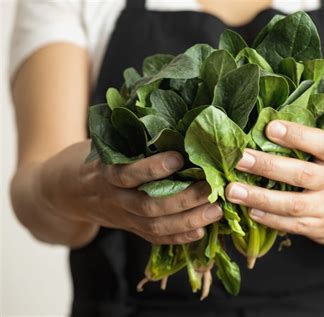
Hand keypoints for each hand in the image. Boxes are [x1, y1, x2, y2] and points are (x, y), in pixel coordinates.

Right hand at [39, 141, 222, 245]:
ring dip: (188, 220)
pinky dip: (178, 237)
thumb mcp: (101, 143)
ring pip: (155, 225)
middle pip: (149, 205)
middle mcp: (114, 198)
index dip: (152, 168)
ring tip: (216, 209)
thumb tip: (167, 107)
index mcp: (103, 173)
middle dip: (183, 198)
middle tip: (211, 187)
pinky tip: (201, 231)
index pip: (127, 174)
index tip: (179, 158)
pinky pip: (154, 237)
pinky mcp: (129, 228)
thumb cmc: (89, 159)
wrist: (62, 193)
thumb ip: (128, 135)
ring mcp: (122, 217)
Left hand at [225, 120, 323, 245]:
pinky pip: (290, 225)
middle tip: (239, 158)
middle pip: (303, 174)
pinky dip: (268, 218)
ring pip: (293, 204)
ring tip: (232, 190)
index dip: (297, 135)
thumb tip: (262, 123)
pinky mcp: (318, 228)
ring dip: (260, 197)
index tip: (270, 127)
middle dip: (268, 166)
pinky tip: (248, 210)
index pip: (322, 144)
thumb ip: (305, 142)